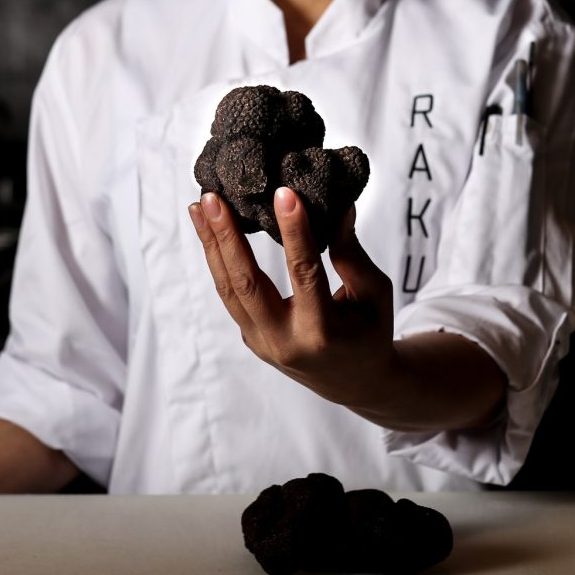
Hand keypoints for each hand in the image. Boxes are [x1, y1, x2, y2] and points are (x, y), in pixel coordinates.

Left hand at [188, 188, 397, 409]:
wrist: (354, 382)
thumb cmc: (370, 333)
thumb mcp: (375, 295)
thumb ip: (352, 254)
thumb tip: (337, 205)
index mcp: (322, 333)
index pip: (304, 272)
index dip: (294, 231)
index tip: (284, 193)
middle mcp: (284, 342)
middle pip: (247, 284)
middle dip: (226, 237)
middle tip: (212, 197)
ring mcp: (261, 344)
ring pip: (228, 290)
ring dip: (211, 245)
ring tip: (199, 207)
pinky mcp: (251, 338)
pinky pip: (231, 296)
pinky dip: (219, 261)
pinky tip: (211, 231)